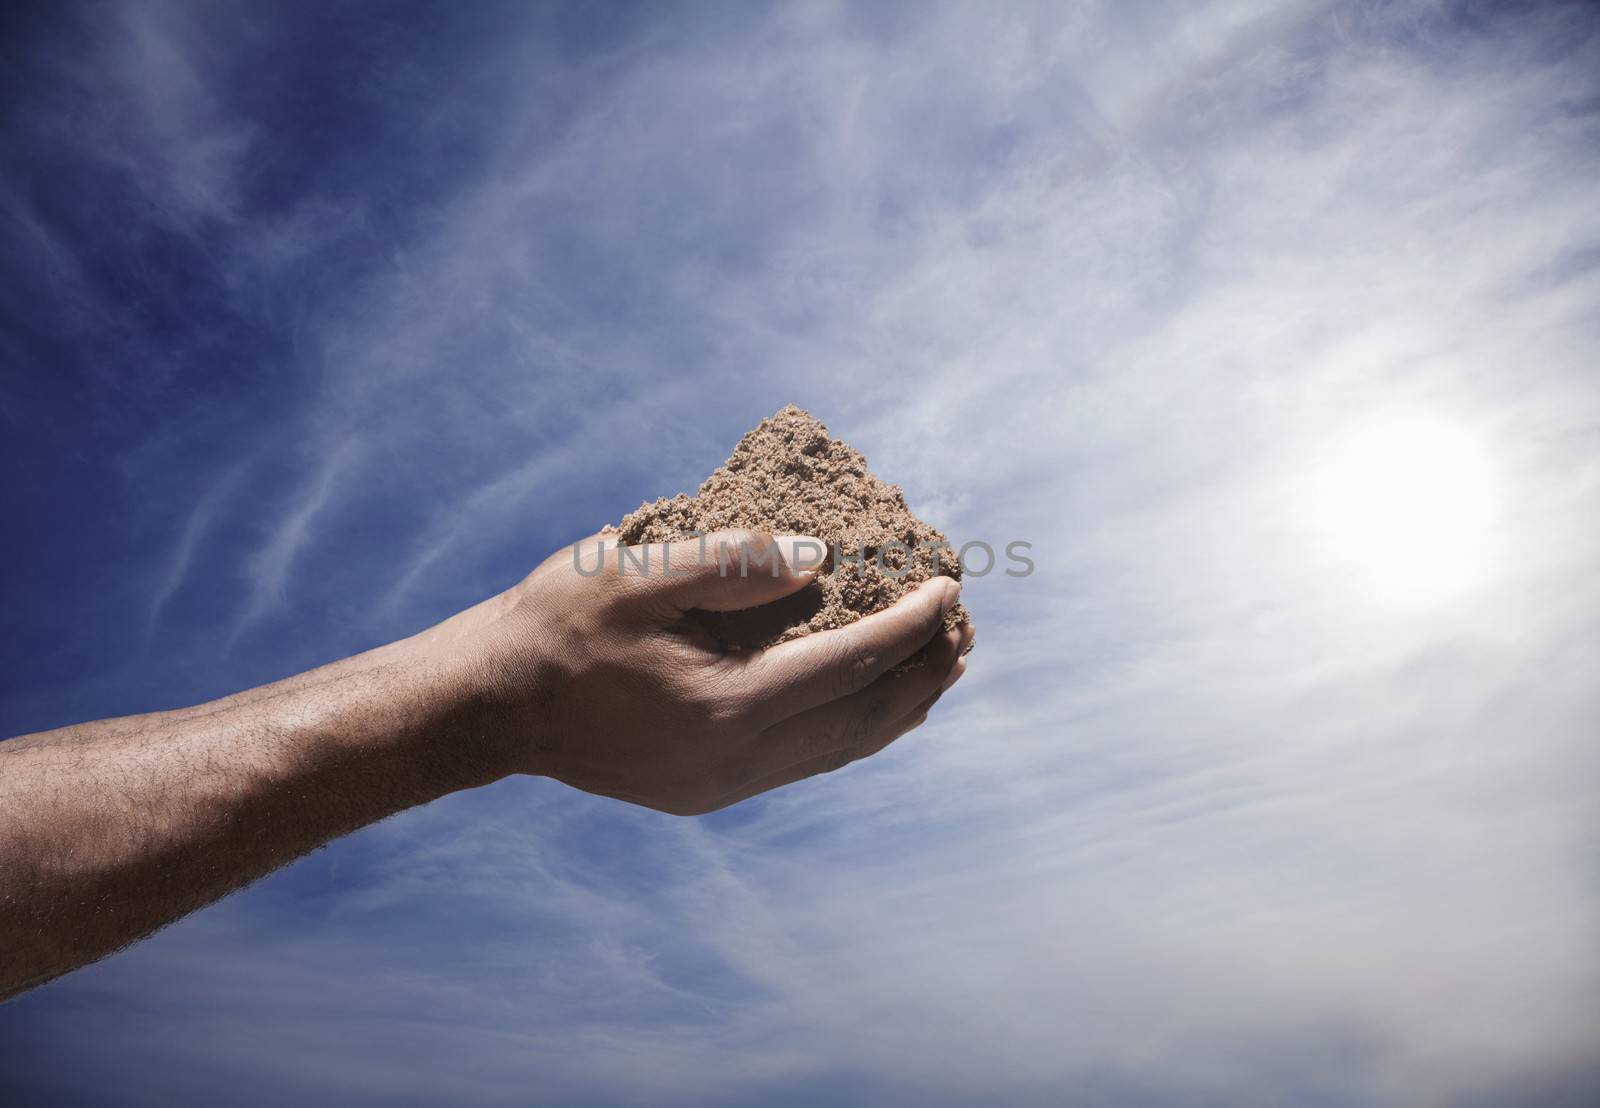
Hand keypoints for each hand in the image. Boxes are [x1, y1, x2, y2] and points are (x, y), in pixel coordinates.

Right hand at [440, 531, 969, 814]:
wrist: (489, 709)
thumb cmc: (556, 628)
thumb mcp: (636, 574)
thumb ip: (732, 563)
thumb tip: (820, 559)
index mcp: (724, 709)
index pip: (849, 665)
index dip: (908, 625)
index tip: (950, 586)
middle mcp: (734, 762)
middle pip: (862, 722)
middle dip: (921, 674)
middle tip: (964, 627)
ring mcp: (721, 786)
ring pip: (839, 751)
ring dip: (894, 706)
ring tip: (935, 662)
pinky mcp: (706, 791)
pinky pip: (804, 760)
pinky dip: (848, 724)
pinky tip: (862, 697)